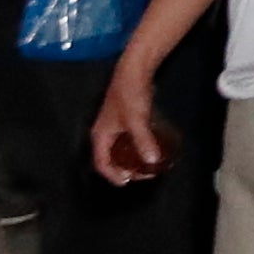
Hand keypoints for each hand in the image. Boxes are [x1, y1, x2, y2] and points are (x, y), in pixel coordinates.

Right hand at [91, 69, 161, 185]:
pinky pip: (127, 141)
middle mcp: (104, 132)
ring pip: (119, 150)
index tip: (126, 182)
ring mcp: (113, 126)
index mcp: (100, 135)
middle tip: (142, 174)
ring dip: (130, 160)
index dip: (112, 175)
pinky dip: (136, 148)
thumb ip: (144, 141)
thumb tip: (152, 161)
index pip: (101, 163)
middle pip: (110, 158)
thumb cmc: (130, 94)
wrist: (134, 71)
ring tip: (146, 164)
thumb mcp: (137, 120)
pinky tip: (149, 148)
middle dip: (125, 169)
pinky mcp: (123, 120)